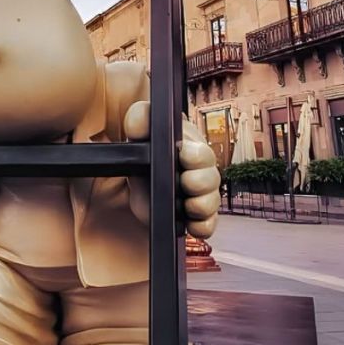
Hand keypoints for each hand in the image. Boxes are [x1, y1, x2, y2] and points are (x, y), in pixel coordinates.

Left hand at [122, 103, 221, 237]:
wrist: (130, 189)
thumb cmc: (140, 154)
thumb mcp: (137, 134)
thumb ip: (139, 119)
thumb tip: (141, 118)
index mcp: (187, 145)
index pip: (201, 150)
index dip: (196, 155)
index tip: (184, 155)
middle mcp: (197, 169)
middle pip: (212, 176)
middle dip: (200, 180)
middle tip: (186, 181)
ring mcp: (197, 193)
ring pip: (212, 200)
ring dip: (202, 205)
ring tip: (188, 205)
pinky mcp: (193, 216)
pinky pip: (208, 224)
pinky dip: (202, 226)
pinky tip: (191, 225)